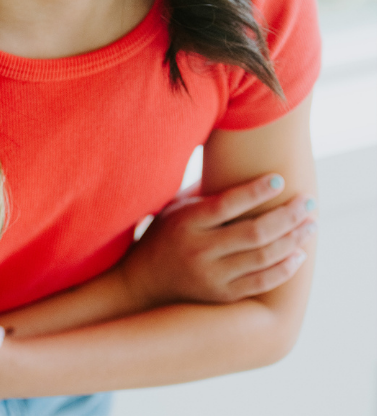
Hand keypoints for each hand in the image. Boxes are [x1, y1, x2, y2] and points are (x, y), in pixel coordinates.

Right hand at [119, 173, 316, 307]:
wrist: (144, 283)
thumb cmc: (163, 234)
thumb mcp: (175, 208)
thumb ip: (205, 192)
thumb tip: (235, 158)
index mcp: (186, 222)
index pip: (227, 204)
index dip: (255, 192)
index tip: (280, 179)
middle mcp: (199, 250)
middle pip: (253, 232)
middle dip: (287, 216)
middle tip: (309, 202)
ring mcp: (211, 276)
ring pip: (263, 257)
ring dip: (293, 240)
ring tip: (311, 225)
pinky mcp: (222, 296)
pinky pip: (261, 282)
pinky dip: (284, 268)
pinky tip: (299, 254)